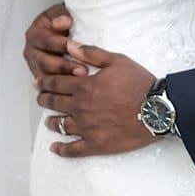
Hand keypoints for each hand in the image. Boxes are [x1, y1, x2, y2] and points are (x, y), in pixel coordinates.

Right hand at [23, 2, 89, 81]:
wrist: (63, 31)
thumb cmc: (62, 22)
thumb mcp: (61, 13)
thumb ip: (61, 15)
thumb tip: (64, 21)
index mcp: (34, 34)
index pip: (45, 41)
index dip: (60, 45)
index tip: (75, 47)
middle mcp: (32, 51)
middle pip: (44, 62)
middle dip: (64, 67)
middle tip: (82, 69)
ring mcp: (35, 66)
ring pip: (45, 77)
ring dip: (64, 80)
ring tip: (81, 80)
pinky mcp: (42, 78)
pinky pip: (48, 87)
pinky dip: (61, 90)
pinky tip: (74, 89)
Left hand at [36, 39, 157, 156]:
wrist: (157, 111)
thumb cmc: (139, 84)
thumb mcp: (117, 61)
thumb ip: (91, 53)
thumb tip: (70, 45)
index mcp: (84, 86)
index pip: (55, 83)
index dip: (44, 82)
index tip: (38, 83)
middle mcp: (80, 107)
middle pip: (53, 103)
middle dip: (43, 100)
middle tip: (40, 99)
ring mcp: (86, 127)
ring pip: (59, 125)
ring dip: (51, 122)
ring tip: (49, 121)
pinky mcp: (95, 144)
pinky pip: (72, 150)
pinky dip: (61, 149)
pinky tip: (54, 148)